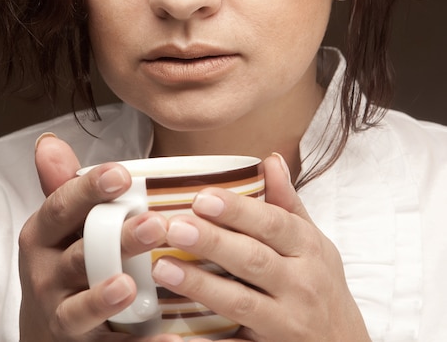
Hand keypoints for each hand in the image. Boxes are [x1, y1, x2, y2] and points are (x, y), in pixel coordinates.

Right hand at [18, 134, 176, 341]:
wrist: (46, 331)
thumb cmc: (61, 262)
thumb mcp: (56, 226)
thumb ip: (60, 186)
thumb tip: (50, 142)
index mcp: (40, 236)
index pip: (61, 206)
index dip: (89, 189)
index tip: (122, 173)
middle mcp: (44, 275)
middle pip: (80, 255)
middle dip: (117, 241)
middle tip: (155, 224)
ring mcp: (60, 314)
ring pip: (83, 306)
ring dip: (107, 297)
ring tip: (132, 286)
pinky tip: (169, 341)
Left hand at [152, 154, 370, 341]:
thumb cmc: (322, 286)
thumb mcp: (315, 243)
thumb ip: (288, 203)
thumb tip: (271, 159)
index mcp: (308, 249)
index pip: (273, 223)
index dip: (238, 210)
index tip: (202, 197)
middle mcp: (301, 285)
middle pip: (253, 260)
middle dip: (212, 242)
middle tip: (172, 226)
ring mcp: (287, 324)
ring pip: (240, 303)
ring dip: (200, 285)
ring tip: (163, 266)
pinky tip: (173, 335)